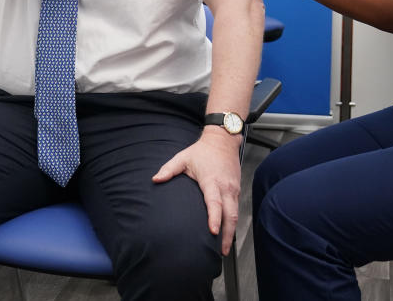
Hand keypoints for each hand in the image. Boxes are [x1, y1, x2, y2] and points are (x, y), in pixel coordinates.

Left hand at [153, 128, 241, 255]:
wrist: (223, 140)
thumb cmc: (203, 151)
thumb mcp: (183, 158)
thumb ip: (168, 169)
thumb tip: (155, 179)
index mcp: (212, 181)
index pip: (215, 203)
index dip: (214, 218)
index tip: (212, 231)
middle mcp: (226, 187)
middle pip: (230, 214)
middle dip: (226, 234)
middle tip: (220, 251)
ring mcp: (234, 189)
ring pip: (235, 214)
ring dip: (230, 231)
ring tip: (223, 248)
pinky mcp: (237, 190)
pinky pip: (236, 209)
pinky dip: (232, 222)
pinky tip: (227, 232)